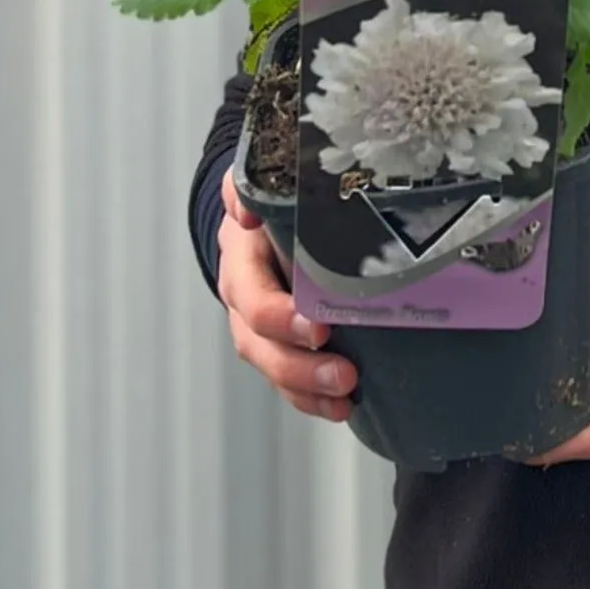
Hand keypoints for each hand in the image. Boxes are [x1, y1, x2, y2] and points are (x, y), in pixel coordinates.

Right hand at [217, 169, 355, 422]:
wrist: (268, 213)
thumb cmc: (277, 200)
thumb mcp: (266, 181)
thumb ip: (249, 184)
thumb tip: (244, 210)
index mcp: (242, 260)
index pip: (252, 295)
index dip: (278, 316)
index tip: (319, 327)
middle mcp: (245, 298)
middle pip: (259, 343)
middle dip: (299, 365)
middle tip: (345, 374)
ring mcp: (260, 327)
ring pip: (273, 367)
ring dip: (308, 388)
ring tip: (347, 396)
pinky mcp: (282, 343)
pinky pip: (289, 380)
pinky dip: (312, 398)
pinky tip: (343, 407)